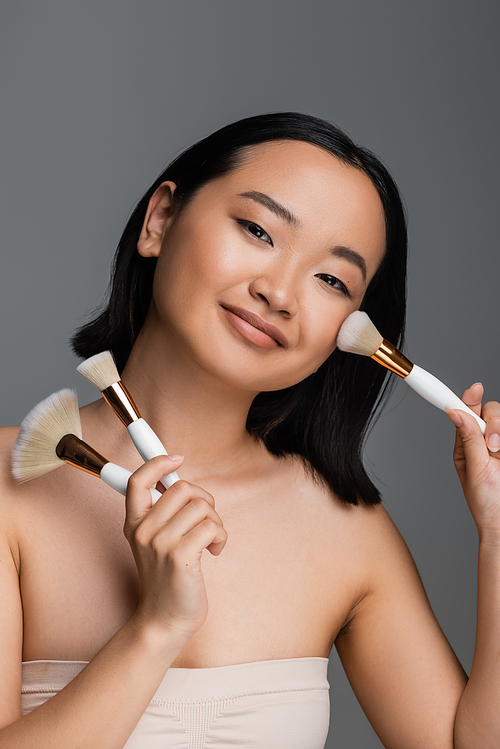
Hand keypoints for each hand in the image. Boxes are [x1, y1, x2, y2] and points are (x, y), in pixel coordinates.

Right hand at [123, 454, 227, 642]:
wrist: (165, 619)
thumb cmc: (167, 578)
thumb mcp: (154, 542)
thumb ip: (162, 513)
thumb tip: (177, 480)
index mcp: (134, 523)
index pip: (137, 480)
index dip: (157, 462)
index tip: (176, 459)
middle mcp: (143, 531)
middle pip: (182, 488)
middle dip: (205, 500)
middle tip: (206, 520)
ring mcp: (160, 543)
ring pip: (202, 506)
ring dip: (215, 522)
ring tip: (209, 541)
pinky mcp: (179, 556)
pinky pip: (212, 526)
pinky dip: (220, 537)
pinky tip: (214, 551)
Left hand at [447, 383, 499, 537]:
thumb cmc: (486, 502)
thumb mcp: (475, 469)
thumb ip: (468, 439)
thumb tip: (454, 412)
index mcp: (466, 444)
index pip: (466, 413)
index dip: (470, 398)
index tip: (476, 388)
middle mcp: (484, 441)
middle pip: (490, 412)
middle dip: (493, 423)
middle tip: (492, 445)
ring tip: (499, 453)